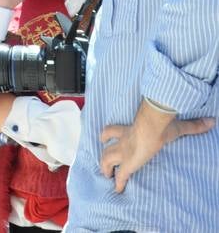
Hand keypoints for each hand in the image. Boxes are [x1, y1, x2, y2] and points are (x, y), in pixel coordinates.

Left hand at [98, 101, 214, 192]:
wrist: (152, 128)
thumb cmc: (160, 124)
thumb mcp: (176, 124)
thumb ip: (192, 125)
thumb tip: (210, 121)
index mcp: (129, 130)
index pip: (112, 131)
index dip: (107, 135)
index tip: (103, 138)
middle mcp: (122, 141)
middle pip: (105, 148)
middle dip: (103, 155)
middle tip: (103, 163)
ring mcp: (123, 153)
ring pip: (106, 160)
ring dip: (105, 168)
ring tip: (107, 176)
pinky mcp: (128, 165)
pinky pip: (120, 177)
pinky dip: (118, 183)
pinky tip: (118, 190)